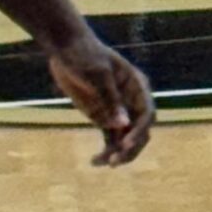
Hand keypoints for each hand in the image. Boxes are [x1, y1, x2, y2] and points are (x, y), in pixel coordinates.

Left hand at [43, 28, 153, 165]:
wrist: (65, 48)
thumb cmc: (84, 54)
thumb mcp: (97, 75)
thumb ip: (110, 100)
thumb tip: (124, 125)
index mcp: (137, 87)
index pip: (146, 114)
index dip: (139, 131)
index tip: (125, 144)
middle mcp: (131, 102)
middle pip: (140, 130)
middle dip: (130, 147)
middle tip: (115, 160)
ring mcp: (117, 111)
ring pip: (125, 138)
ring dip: (117, 152)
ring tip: (103, 163)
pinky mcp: (102, 117)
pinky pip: (109, 139)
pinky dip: (105, 151)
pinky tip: (95, 161)